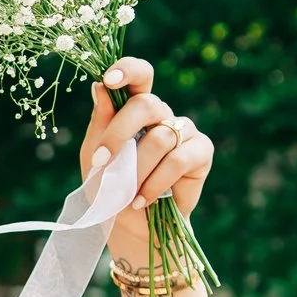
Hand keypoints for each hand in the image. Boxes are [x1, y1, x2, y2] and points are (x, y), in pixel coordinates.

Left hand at [79, 57, 213, 265]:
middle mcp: (163, 115)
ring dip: (135, 170)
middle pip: (147, 104)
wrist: (131, 227)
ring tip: (124, 193)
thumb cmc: (110, 189)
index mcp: (135, 109)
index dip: (128, 69)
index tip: (109, 79)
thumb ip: (101, 123)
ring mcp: (184, 132)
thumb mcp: (95, 157)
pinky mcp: (201, 153)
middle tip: (100, 162)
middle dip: (119, 134)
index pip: (140, 75)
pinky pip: (178, 160)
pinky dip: (155, 183)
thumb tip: (99, 86)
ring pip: (160, 138)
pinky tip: (142, 199)